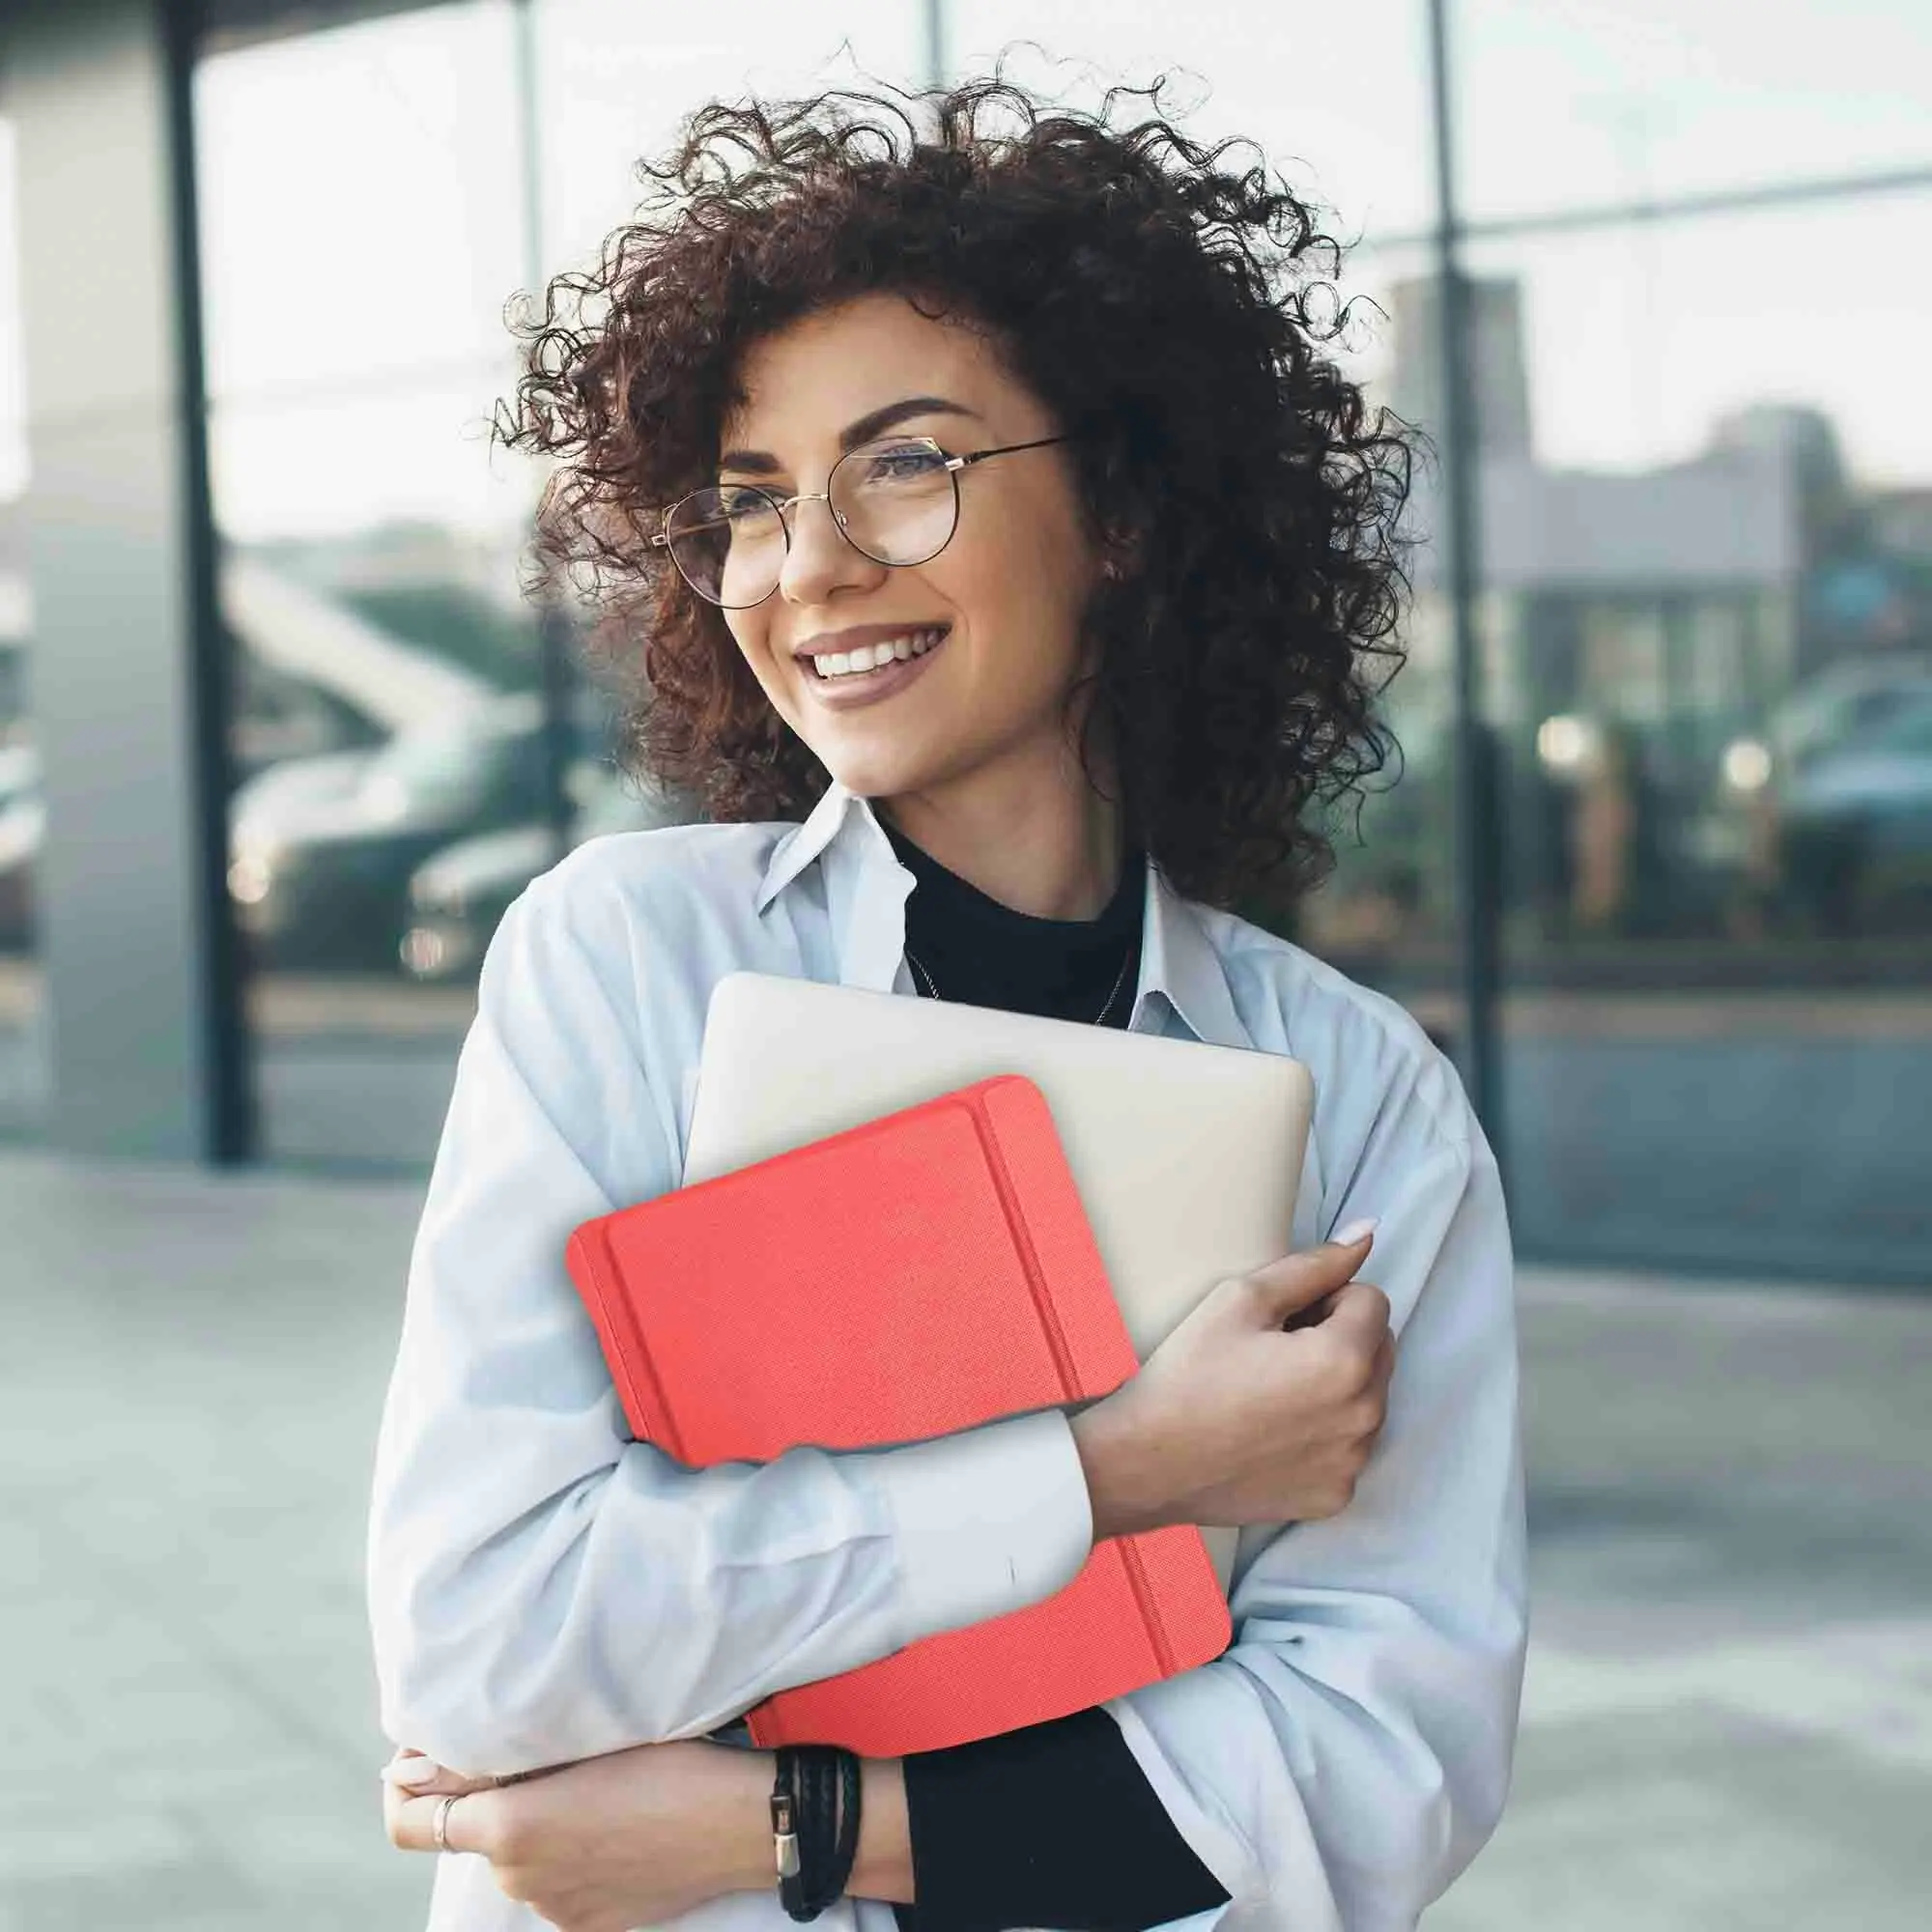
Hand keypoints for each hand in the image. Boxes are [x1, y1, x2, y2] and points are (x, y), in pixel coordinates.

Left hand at [384, 1739, 766, 1931]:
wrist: (742, 1822)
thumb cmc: (666, 1762)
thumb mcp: (580, 1739)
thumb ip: (489, 1760)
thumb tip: (415, 1765)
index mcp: (507, 1829)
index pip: (408, 1824)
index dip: (402, 1789)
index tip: (417, 1763)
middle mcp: (518, 1879)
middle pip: (475, 1833)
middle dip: (492, 1797)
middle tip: (545, 1752)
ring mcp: (554, 1908)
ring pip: (519, 1858)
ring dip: (536, 1825)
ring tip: (593, 1784)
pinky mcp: (590, 1925)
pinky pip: (558, 1883)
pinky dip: (571, 1854)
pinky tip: (617, 1822)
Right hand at [1071, 1222, 1393, 1538]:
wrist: (1148, 1461)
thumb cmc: (1189, 1373)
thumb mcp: (1242, 1299)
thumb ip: (1314, 1265)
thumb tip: (1368, 1233)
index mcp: (1344, 1360)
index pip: (1372, 1300)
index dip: (1328, 1298)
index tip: (1284, 1318)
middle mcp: (1363, 1416)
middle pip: (1380, 1348)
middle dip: (1342, 1338)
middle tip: (1278, 1349)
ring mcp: (1352, 1462)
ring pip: (1370, 1397)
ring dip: (1339, 1384)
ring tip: (1274, 1390)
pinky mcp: (1336, 1495)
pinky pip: (1350, 1446)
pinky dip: (1326, 1433)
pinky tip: (1275, 1431)